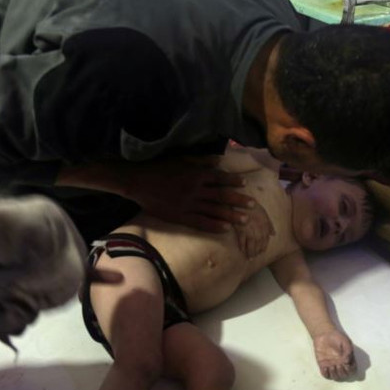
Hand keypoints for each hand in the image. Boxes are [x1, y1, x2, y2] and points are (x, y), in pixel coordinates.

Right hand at [123, 156, 255, 232]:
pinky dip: (214, 225)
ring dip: (230, 215)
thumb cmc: (158, 168)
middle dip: (238, 200)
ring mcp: (188, 204)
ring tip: (244, 220)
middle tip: (252, 205)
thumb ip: (200, 162)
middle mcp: (195, 189)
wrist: (138, 182)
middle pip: (221, 196)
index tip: (244, 183)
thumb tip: (218, 162)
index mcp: (195, 174)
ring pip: (214, 210)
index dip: (232, 180)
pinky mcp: (180, 216)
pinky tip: (225, 229)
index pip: (219, 178)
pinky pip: (200, 222)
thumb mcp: (180, 159)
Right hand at [234, 201, 274, 257]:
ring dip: (251, 251)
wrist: (239, 197)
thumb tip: (274, 235)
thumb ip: (269, 224)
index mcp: (264, 222)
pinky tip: (242, 250)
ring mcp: (249, 227)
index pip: (265, 237)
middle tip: (255, 257)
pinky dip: (242, 245)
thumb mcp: (262, 212)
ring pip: (251, 242)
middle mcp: (258, 226)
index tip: (262, 252)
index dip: (264, 246)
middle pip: (259, 242)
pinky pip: (242, 239)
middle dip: (257, 250)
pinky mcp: (240, 227)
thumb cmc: (250, 204)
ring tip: (249, 257)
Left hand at [313, 331, 355, 379]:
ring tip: (332, 365)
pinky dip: (326, 373)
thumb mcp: (346, 342)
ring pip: (335, 377)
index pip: (352, 371)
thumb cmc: (337, 337)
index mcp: (348, 360)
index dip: (350, 370)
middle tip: (338, 364)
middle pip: (344, 376)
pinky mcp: (323, 365)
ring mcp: (332, 366)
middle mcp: (341, 365)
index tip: (346, 363)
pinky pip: (325, 374)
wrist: (325, 334)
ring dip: (334, 374)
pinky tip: (325, 366)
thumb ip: (348, 351)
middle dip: (342, 372)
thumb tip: (347, 362)